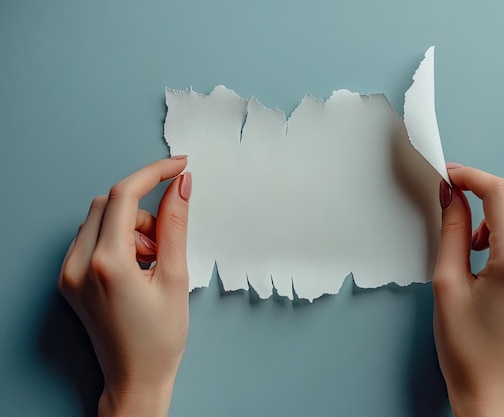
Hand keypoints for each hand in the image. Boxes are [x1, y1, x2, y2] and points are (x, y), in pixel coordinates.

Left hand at [58, 157, 191, 416]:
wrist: (136, 378)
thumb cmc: (161, 338)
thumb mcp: (176, 277)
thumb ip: (176, 224)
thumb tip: (181, 186)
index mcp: (107, 264)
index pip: (125, 196)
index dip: (154, 173)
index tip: (179, 166)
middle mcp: (79, 265)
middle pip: (108, 203)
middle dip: (142, 208)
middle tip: (164, 237)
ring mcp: (69, 273)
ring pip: (99, 219)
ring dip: (130, 225)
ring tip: (152, 260)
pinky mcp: (69, 280)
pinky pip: (91, 239)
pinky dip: (117, 239)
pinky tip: (136, 265)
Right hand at [433, 164, 503, 416]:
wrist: (494, 387)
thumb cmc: (465, 345)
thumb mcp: (446, 282)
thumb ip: (451, 230)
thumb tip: (451, 194)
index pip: (499, 193)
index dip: (471, 177)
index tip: (451, 177)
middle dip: (490, 189)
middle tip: (461, 202)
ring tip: (477, 241)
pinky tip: (497, 254)